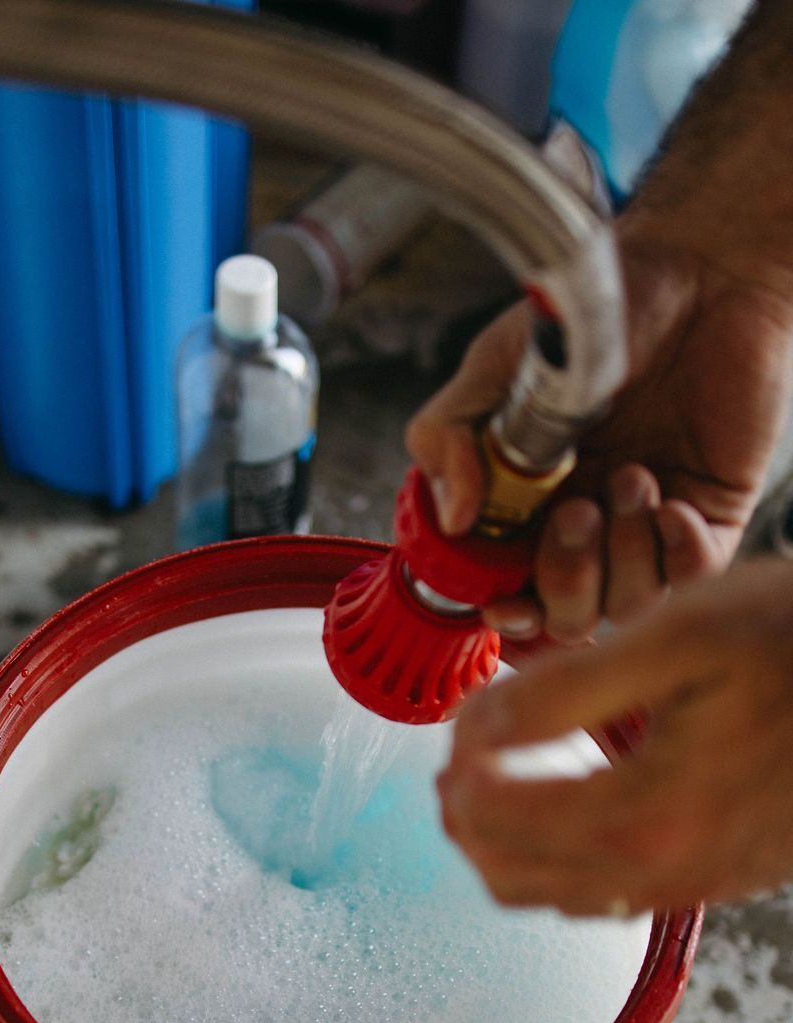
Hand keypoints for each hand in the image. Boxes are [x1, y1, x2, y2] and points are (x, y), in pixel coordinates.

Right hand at [405, 229, 792, 643]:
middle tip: (575, 511)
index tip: (501, 600)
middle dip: (565, 581)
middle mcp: (583, 524)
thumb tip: (453, 518)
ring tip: (633, 478)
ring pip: (627, 606)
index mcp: (525, 504)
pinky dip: (678, 554)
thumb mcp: (490, 370)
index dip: (503, 611)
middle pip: (566, 618)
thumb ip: (447, 440)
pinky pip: (692, 578)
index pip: (508, 591)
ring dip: (623, 555)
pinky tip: (670, 500)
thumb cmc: (588, 316)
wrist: (692, 271)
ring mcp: (645, 524)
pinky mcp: (708, 514)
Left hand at [438, 558, 792, 913]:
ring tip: (491, 784)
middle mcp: (664, 869)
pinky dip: (559, 863)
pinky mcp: (720, 878)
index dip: (459, 769)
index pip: (497, 817)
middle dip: (466, 818)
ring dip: (504, 847)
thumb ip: (562, 690)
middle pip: (512, 875)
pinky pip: (608, 898)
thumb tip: (478, 729)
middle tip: (456, 762)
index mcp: (644, 812)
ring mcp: (695, 882)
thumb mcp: (674, 635)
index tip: (461, 724)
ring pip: (555, 898)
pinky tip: (563, 809)